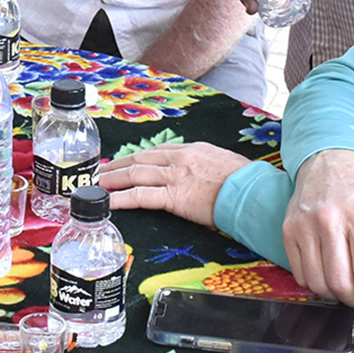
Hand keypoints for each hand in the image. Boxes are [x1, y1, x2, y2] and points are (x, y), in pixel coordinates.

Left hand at [100, 142, 251, 226]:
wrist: (254, 193)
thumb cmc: (247, 183)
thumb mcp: (225, 164)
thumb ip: (206, 166)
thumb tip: (200, 175)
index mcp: (193, 150)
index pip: (158, 152)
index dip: (137, 157)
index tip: (125, 162)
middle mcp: (181, 159)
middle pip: (141, 159)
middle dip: (118, 165)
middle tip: (101, 171)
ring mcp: (176, 177)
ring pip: (136, 174)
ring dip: (113, 179)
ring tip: (99, 185)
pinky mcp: (175, 197)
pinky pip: (141, 196)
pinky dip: (122, 198)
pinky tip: (110, 202)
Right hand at [281, 149, 353, 314]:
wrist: (329, 162)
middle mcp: (329, 222)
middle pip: (339, 282)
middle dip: (353, 300)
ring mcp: (305, 227)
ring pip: (316, 281)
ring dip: (332, 295)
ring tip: (344, 290)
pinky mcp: (288, 230)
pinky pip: (298, 272)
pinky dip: (312, 284)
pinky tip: (325, 278)